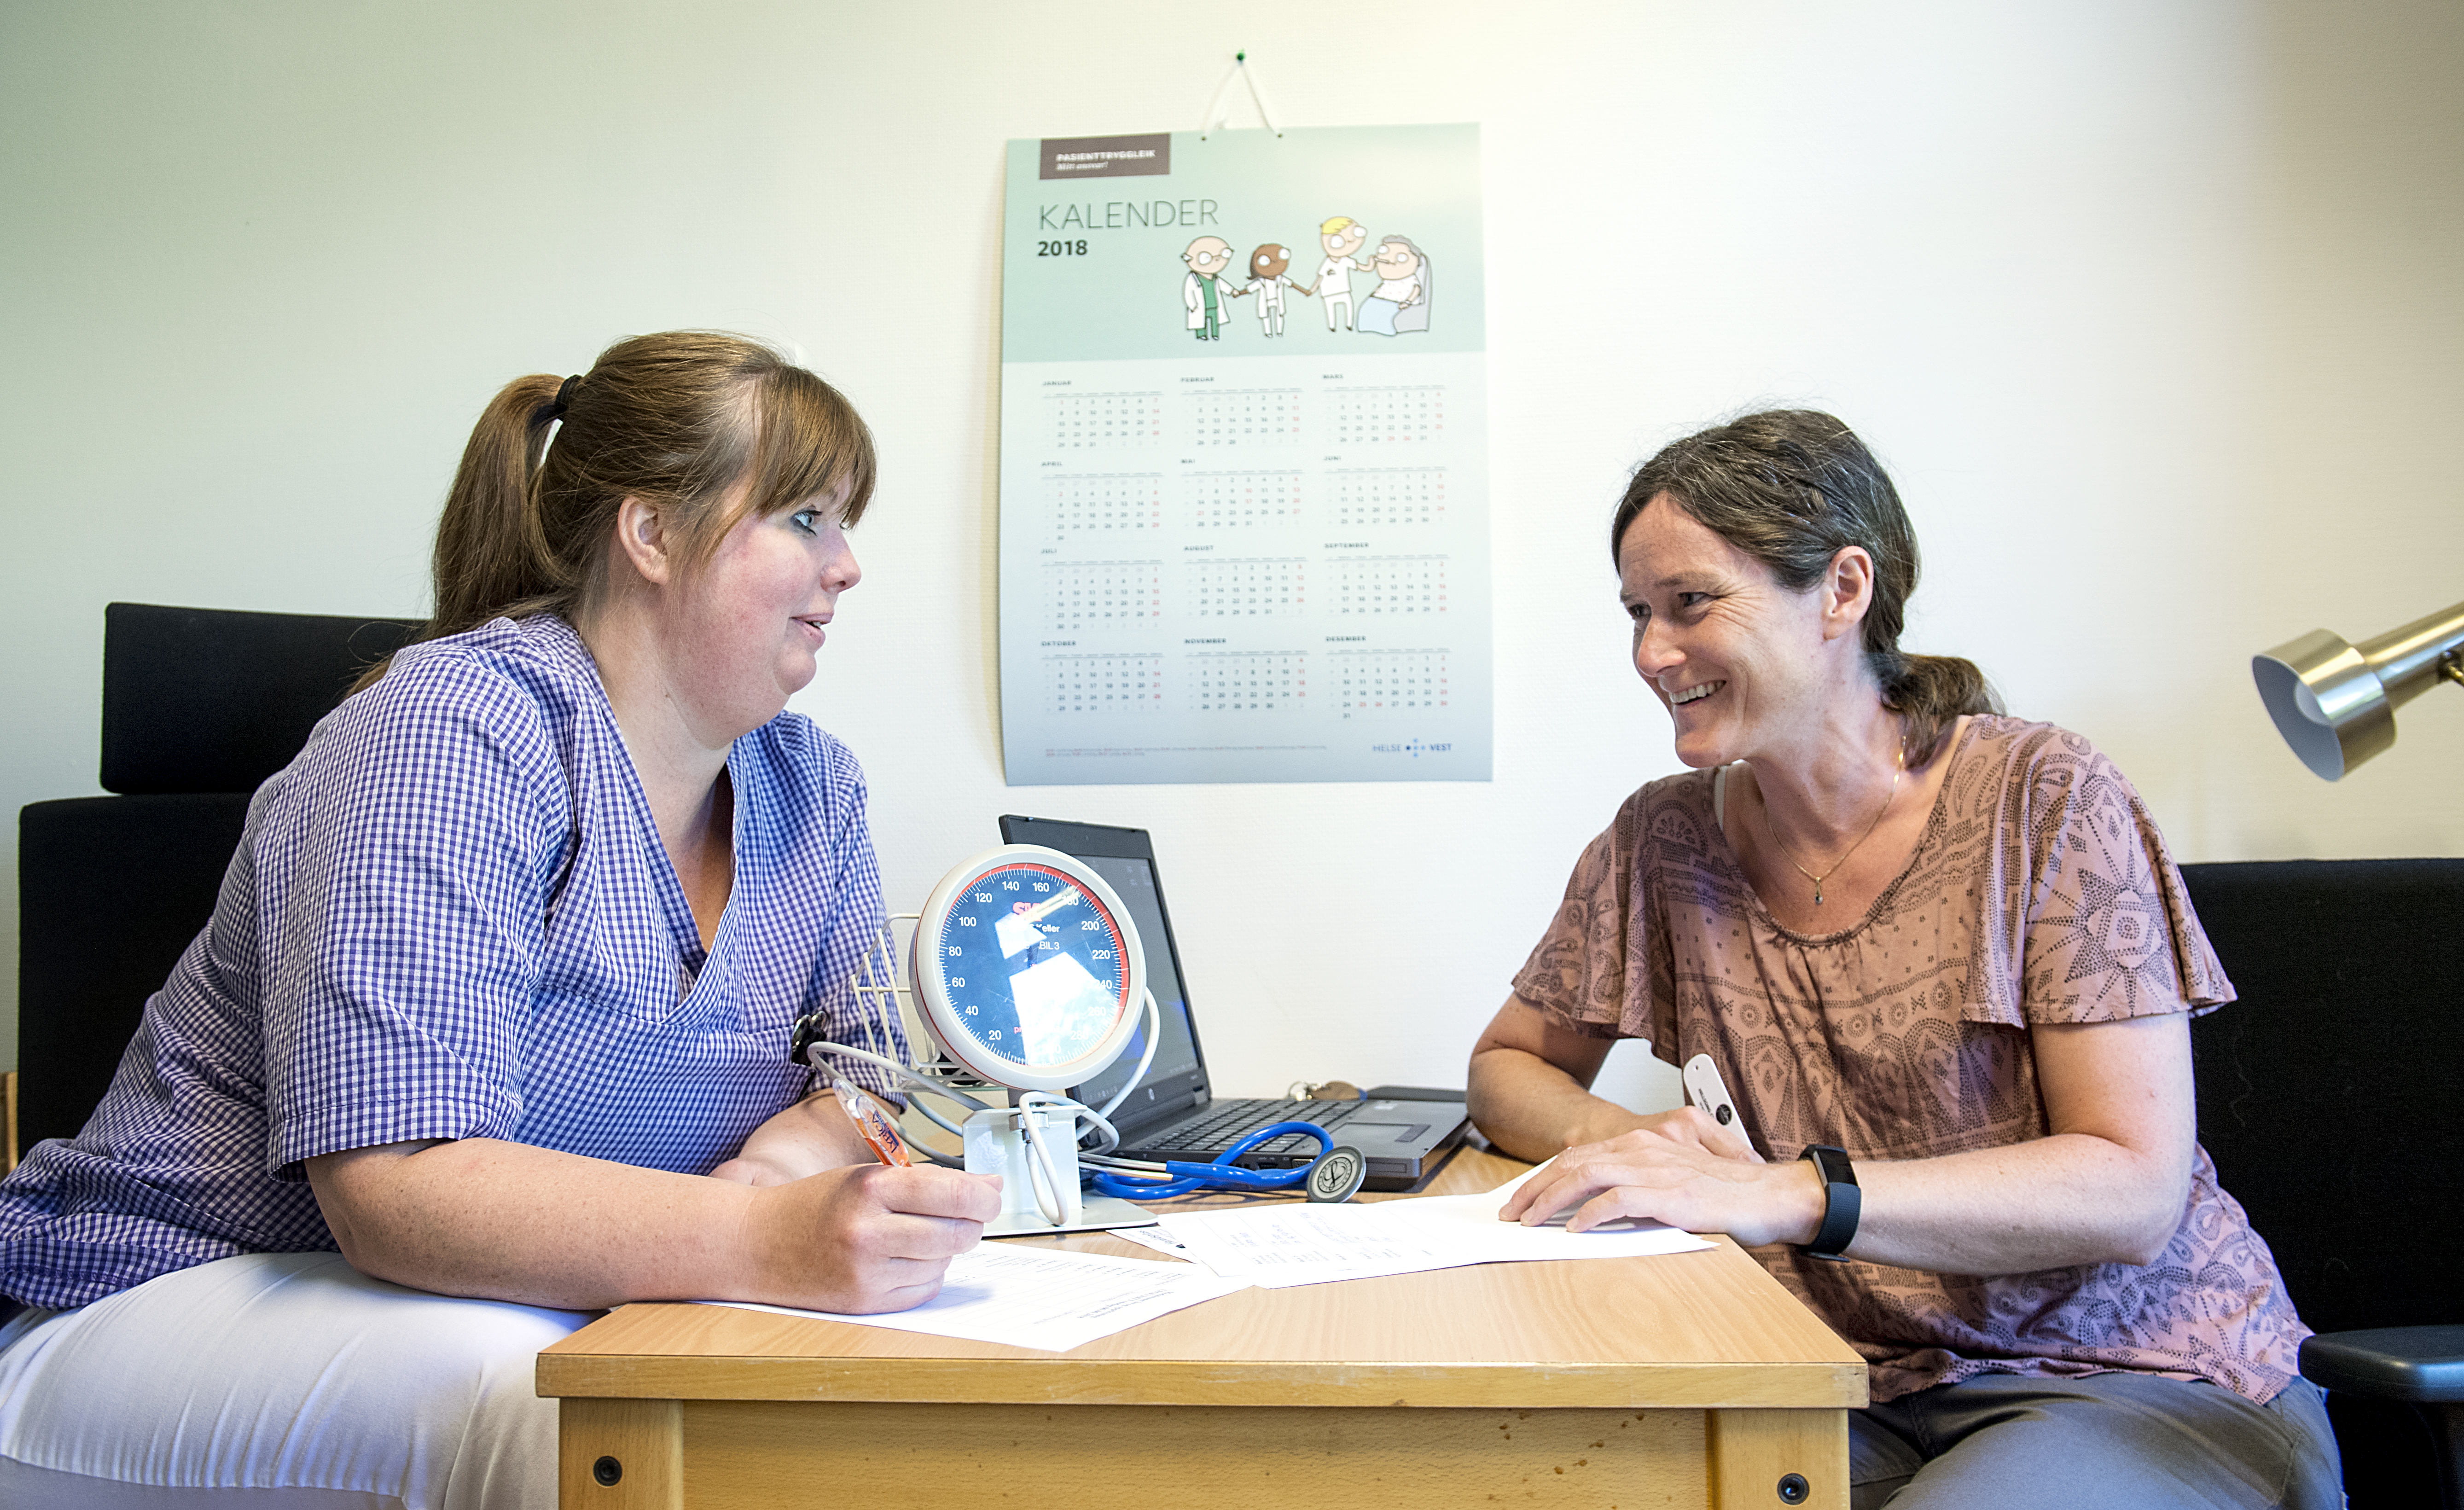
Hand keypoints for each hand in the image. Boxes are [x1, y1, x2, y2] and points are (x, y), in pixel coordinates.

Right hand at [744, 1163, 1001, 1313]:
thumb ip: (928, 1181)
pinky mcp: (866, 1302)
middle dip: (969, 1223)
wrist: (756, 1245)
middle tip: (957, 1214)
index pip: (952, 1192)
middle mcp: (869, 1232)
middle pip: (957, 1232)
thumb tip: (989, 1187)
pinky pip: (925, 1288)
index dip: (983, 1197)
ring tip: (913, 1234)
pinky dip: (926, 1273)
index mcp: (870, 1188)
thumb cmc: (814, 1205)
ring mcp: (867, 1272)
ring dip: (943, 1249)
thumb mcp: (866, 1176)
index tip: (991, 1197)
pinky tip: (902, 1258)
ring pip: (945, 1262)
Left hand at [1497, 1116, 1822, 1247]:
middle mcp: (1643, 1148)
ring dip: (1551, 1200)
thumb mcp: (1673, 1182)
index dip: (1546, 1177)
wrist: (1771, 1195)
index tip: (1523, 1198)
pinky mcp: (1669, 1193)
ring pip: (1585, 1176)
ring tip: (1530, 1222)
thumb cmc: (1725, 1194)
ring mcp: (1655, 1169)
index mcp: (1642, 1144)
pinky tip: (1574, 1229)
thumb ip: (1638, 1185)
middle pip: (1573, 1163)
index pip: (1580, 1156)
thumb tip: (1595, 1207)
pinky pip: (1618, 1200)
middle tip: (1512, 1213)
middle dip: (1536, 1188)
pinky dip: (1590, 1214)